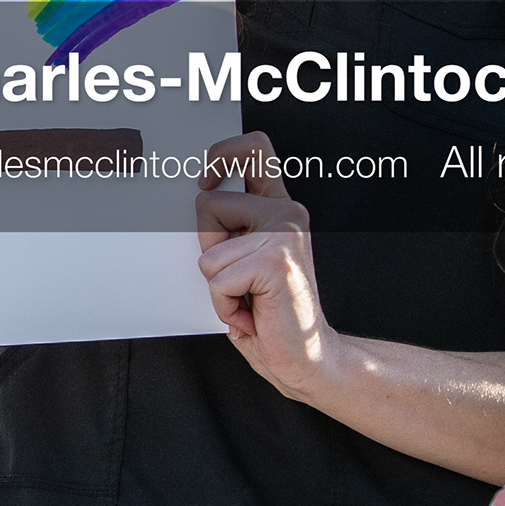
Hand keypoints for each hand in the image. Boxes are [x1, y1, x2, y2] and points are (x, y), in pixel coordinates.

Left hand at [196, 132, 332, 396]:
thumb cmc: (270, 312)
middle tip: (235, 275)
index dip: (222, 154)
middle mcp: (285, 213)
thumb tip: (198, 199)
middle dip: (207, 246)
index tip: (205, 179)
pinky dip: (225, 306)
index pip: (255, 149)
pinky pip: (217, 280)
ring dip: (217, 286)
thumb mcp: (244, 259)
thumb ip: (231, 228)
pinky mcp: (275, 261)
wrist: (306, 356)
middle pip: (208, 202)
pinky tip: (252, 313)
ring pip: (208, 253)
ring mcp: (283, 234)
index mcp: (278, 208)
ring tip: (247, 299)